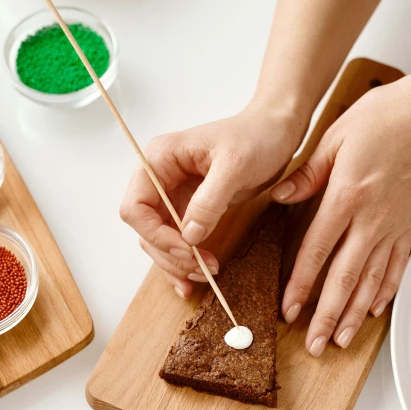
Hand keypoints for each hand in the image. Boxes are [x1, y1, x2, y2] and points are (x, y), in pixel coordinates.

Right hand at [120, 104, 301, 297]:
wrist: (274, 132)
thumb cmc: (256, 137)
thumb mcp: (235, 166)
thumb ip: (209, 200)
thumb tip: (189, 235)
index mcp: (160, 159)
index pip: (136, 206)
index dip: (156, 234)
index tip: (187, 249)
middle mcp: (160, 178)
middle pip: (145, 229)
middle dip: (170, 253)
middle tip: (202, 269)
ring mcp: (174, 195)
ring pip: (159, 240)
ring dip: (177, 262)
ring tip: (205, 275)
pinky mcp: (190, 208)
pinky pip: (177, 240)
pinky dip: (183, 260)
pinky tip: (193, 277)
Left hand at [271, 69, 410, 356]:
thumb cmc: (386, 116)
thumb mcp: (335, 136)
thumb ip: (306, 173)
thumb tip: (278, 197)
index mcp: (347, 196)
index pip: (317, 251)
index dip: (301, 284)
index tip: (289, 310)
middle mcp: (372, 218)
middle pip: (345, 278)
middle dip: (326, 315)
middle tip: (313, 343)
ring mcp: (392, 224)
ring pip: (371, 280)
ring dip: (353, 313)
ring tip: (340, 339)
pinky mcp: (406, 223)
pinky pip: (397, 265)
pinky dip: (385, 290)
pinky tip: (374, 309)